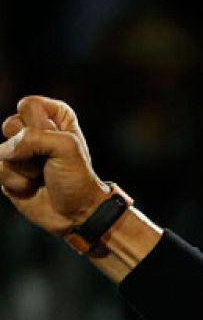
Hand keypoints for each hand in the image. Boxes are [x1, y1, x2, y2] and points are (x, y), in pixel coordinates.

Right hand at [0, 96, 110, 235]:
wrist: (74, 214)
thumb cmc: (77, 179)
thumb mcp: (67, 148)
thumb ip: (34, 137)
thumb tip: (6, 150)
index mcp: (54, 116)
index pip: (28, 105)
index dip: (40, 125)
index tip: (58, 141)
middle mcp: (34, 130)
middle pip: (10, 125)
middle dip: (30, 148)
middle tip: (49, 162)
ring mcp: (19, 151)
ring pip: (2, 150)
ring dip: (24, 169)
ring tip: (41, 176)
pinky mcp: (8, 170)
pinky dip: (15, 182)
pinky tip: (30, 187)